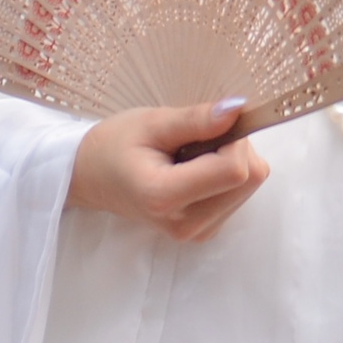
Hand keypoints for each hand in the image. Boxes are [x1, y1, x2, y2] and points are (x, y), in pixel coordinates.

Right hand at [66, 98, 269, 241]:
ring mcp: (198, 233)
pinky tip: (195, 169)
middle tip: (197, 136)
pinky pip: (239, 195)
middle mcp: (187, 225)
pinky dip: (226, 174)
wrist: (92, 178)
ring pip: (249, 186)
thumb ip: (196, 120)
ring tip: (191, 153)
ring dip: (232, 159)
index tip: (211, 121)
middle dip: (234, 146)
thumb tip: (237, 109)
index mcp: (166, 197)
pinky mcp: (206, 231)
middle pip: (249, 179)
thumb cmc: (115, 145)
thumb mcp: (151, 122)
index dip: (233, 137)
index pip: (234, 170)